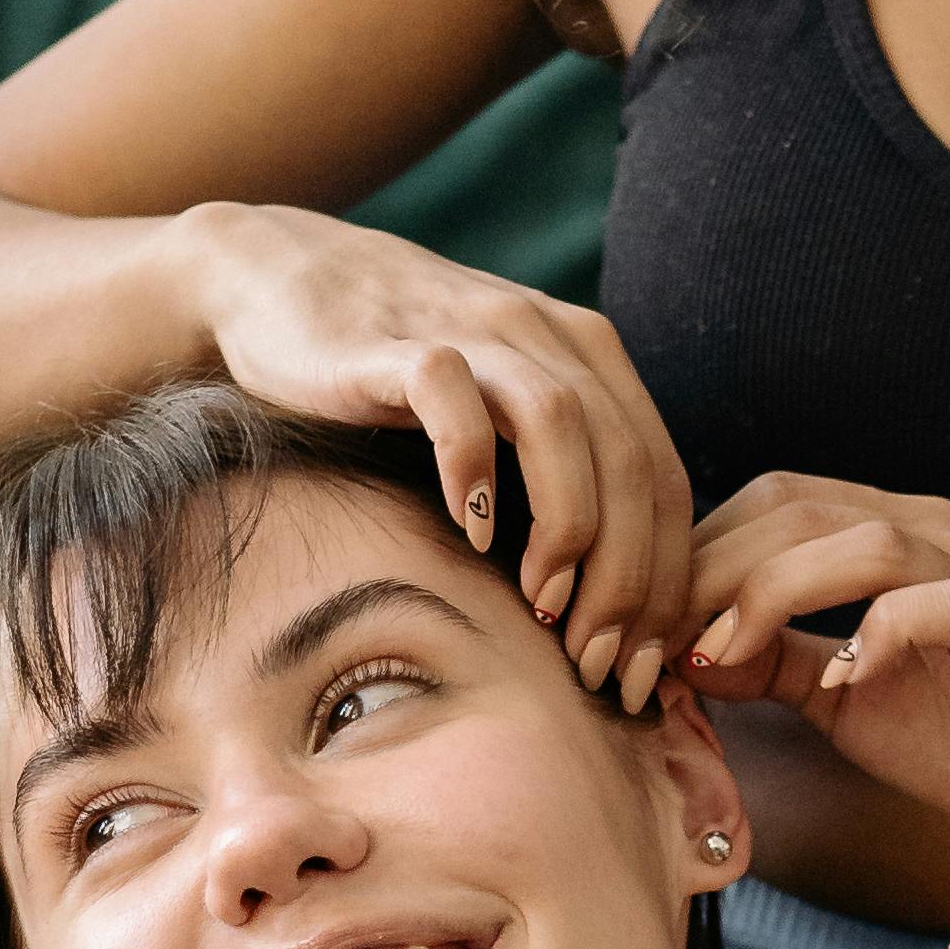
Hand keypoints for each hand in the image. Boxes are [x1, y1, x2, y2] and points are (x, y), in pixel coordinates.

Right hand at [177, 207, 694, 699]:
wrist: (281, 278)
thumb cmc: (397, 373)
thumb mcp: (504, 413)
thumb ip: (564, 474)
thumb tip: (613, 610)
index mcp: (590, 356)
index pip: (664, 478)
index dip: (668, 581)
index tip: (643, 669)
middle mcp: (546, 333)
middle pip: (629, 461)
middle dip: (629, 577)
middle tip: (599, 661)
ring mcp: (474, 330)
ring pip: (561, 424)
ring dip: (568, 527)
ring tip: (544, 605)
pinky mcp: (396, 341)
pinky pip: (451, 397)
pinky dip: (472, 467)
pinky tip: (470, 532)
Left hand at [683, 472, 949, 902]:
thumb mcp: (843, 697)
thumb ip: (770, 659)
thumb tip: (677, 644)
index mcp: (891, 537)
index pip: (767, 505)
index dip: (690, 555)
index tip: (632, 626)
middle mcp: (933, 533)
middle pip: (789, 506)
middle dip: (702, 571)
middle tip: (642, 643)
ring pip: (849, 538)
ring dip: (762, 593)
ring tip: (712, 656)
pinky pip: (929, 601)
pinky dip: (870, 633)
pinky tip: (835, 684)